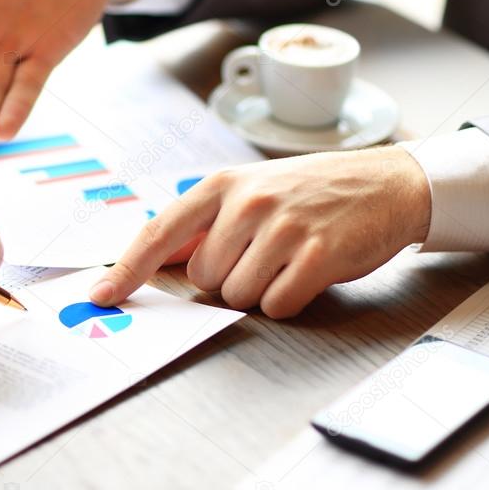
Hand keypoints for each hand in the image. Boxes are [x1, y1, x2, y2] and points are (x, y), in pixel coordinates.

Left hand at [89, 147, 430, 318]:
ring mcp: (282, 227)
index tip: (101, 295)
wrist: (387, 183)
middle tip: (265, 252)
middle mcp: (246, 202)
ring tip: (289, 257)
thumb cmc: (312, 191)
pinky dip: (290, 299)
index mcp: (222, 185)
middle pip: (203, 278)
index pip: (159, 232)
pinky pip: (278, 305)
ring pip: (238, 296)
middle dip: (229, 277)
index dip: (126, 269)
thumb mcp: (251, 191)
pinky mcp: (317, 255)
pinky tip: (309, 271)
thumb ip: (203, 225)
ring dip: (261, 289)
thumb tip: (153, 259)